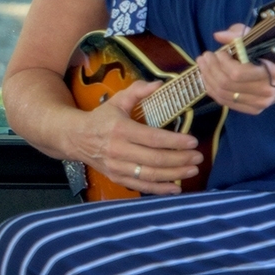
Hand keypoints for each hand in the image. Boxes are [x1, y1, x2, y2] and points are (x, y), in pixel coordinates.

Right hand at [76, 80, 199, 194]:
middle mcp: (118, 150)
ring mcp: (116, 167)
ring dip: (174, 175)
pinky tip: (175, 188)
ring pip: (149, 175)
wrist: (75, 138)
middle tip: (198, 157)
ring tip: (192, 171)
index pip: (152, 138)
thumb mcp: (117, 100)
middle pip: (154, 159)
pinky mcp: (116, 178)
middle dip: (180, 159)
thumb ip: (138, 91)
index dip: (174, 141)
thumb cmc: (101, 118)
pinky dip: (159, 189)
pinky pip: (140, 187)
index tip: (193, 141)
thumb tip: (159, 85)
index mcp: (120, 129)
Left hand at [194, 26, 274, 113]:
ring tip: (203, 65)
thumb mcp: (266, 39)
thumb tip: (218, 36)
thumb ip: (241, 35)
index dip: (222, 62)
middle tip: (205, 56)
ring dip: (208, 78)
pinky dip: (213, 90)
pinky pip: (226, 102)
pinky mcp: (253, 110)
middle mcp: (266, 93)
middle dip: (211, 68)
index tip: (219, 52)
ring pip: (223, 94)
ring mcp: (259, 104)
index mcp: (273, 74)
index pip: (237, 73)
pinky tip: (208, 78)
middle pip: (227, 84)